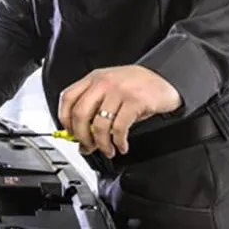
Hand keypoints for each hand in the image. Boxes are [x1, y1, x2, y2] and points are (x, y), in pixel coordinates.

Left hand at [58, 65, 181, 158]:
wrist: (164, 78)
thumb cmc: (135, 85)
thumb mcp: (110, 88)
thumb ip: (94, 105)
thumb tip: (81, 134)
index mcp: (93, 79)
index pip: (67, 98)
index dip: (64, 119)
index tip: (69, 133)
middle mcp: (103, 83)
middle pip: (80, 113)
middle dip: (81, 136)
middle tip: (87, 147)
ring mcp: (119, 91)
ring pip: (99, 124)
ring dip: (102, 144)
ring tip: (108, 150)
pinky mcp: (135, 101)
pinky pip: (119, 128)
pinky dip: (118, 142)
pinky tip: (121, 145)